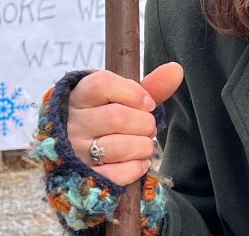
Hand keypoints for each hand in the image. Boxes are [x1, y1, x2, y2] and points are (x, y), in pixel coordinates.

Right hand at [66, 62, 183, 184]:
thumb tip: (176, 69)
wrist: (80, 155)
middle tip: (148, 128)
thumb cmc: (109, 118)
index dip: (133, 93)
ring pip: (119, 146)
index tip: (148, 103)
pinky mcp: (82, 178)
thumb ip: (151, 86)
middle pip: (117, 117)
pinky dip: (136, 168)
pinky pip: (116, 174)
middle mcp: (72, 123)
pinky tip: (139, 162)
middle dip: (145, 123)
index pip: (103, 84)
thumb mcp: (126, 99)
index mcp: (80, 96)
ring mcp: (74, 152)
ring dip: (143, 146)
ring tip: (144, 144)